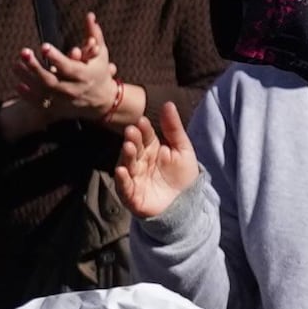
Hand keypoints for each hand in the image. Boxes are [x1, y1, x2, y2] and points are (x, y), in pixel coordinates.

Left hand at [15, 14, 142, 137]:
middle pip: (51, 80)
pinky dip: (28, 96)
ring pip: (42, 91)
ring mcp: (64, 101)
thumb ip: (94, 34)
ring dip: (27, 78)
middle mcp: (73, 90)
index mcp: (84, 75)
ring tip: (15, 64)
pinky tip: (18, 85)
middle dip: (35, 67)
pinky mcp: (57, 109)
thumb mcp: (100, 53)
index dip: (56, 57)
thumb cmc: (99, 72)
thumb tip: (89, 15)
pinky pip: (40, 104)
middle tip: (23, 52)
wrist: (102, 101)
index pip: (68, 67)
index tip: (43, 45)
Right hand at [116, 98, 198, 221]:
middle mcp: (140, 161)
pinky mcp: (132, 195)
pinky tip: (121, 170)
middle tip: (132, 131)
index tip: (142, 121)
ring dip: (126, 155)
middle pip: (134, 148)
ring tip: (129, 147)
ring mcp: (135, 177)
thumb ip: (174, 128)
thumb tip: (168, 103)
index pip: (145, 135)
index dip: (144, 129)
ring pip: (127, 164)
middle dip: (132, 139)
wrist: (187, 205)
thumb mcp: (183, 149)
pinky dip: (122, 179)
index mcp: (151, 148)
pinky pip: (124, 187)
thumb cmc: (183, 176)